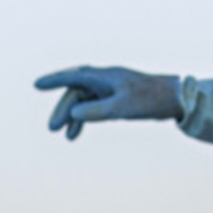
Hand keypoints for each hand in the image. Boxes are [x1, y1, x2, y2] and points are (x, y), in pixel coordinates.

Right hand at [35, 66, 180, 139]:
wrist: (176, 99)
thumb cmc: (150, 100)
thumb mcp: (122, 108)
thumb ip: (97, 111)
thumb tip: (74, 114)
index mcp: (105, 76)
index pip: (74, 77)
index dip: (54, 81)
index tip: (37, 85)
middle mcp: (105, 80)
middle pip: (77, 93)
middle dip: (63, 109)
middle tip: (52, 128)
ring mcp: (110, 89)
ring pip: (84, 101)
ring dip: (74, 117)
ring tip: (66, 136)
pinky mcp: (117, 99)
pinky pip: (94, 107)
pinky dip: (85, 119)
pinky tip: (77, 132)